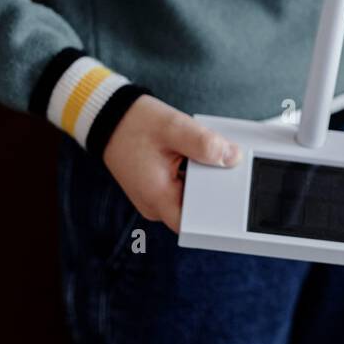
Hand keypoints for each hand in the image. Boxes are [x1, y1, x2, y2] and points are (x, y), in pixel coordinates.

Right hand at [102, 94, 238, 232]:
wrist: (110, 120)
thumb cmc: (136, 123)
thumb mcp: (175, 128)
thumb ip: (205, 144)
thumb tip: (233, 158)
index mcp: (158, 198)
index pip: (195, 224)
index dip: (216, 212)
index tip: (230, 194)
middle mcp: (155, 205)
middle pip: (196, 209)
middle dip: (212, 188)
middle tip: (218, 163)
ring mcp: (155, 199)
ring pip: (191, 197)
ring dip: (201, 179)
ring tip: (198, 155)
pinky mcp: (157, 190)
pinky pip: (182, 188)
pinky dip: (191, 173)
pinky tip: (191, 155)